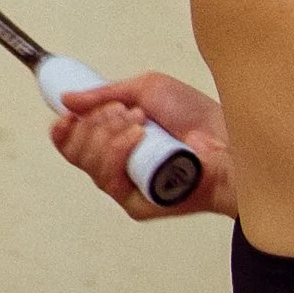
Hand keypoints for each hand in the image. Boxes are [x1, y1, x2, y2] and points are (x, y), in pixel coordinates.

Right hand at [51, 72, 235, 220]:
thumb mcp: (148, 89)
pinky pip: (108, 179)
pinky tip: (140, 138)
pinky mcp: (136, 203)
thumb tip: (69, 99)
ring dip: (109, 133)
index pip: (74, 141)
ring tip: (140, 121)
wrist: (228, 140)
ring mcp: (126, 185)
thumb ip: (105, 93)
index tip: (67, 113)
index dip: (65, 128)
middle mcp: (118, 164)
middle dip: (95, 122)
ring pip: (89, 163)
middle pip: (76, 151)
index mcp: (117, 138)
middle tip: (125, 111)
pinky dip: (119, 152)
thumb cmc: (198, 118)